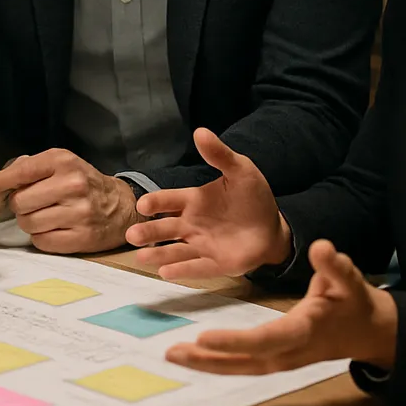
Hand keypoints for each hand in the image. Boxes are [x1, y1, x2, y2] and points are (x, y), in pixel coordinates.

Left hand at [0, 148, 139, 253]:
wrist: (120, 207)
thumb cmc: (83, 183)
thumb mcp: (61, 164)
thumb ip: (30, 168)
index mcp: (64, 162)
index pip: (22, 172)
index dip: (0, 181)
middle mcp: (72, 185)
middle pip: (20, 202)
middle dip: (18, 205)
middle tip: (29, 203)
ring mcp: (79, 213)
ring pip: (28, 223)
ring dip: (29, 222)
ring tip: (43, 215)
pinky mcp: (82, 238)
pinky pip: (41, 242)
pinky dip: (41, 237)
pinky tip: (53, 228)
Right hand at [125, 128, 288, 278]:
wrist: (274, 228)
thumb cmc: (253, 198)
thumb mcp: (240, 171)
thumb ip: (219, 155)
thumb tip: (200, 131)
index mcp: (193, 201)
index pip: (168, 200)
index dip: (155, 202)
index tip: (143, 205)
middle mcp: (191, 224)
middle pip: (165, 229)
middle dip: (148, 232)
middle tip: (131, 235)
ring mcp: (201, 245)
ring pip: (175, 251)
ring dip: (158, 255)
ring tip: (141, 258)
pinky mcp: (215, 264)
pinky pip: (195, 268)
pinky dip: (180, 271)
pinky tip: (165, 274)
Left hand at [165, 239, 397, 373]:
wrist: (367, 332)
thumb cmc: (354, 302)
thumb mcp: (348, 279)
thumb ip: (335, 266)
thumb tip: (322, 247)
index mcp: (305, 330)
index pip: (265, 339)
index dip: (234, 341)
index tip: (204, 337)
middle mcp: (290, 352)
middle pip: (245, 361)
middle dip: (209, 360)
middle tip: (172, 352)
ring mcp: (282, 361)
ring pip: (240, 368)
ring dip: (206, 364)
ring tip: (173, 355)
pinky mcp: (276, 360)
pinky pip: (243, 365)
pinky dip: (217, 362)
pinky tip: (193, 356)